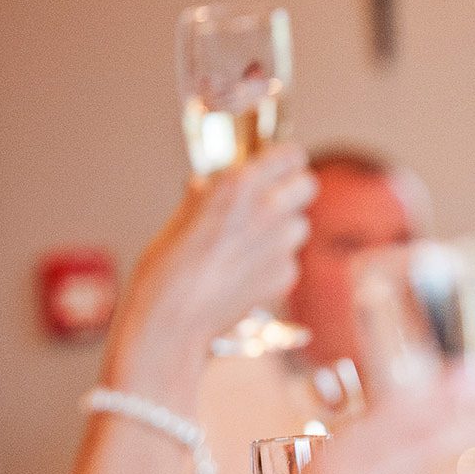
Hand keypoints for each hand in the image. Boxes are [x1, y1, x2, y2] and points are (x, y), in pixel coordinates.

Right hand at [104, 145, 317, 405]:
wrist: (173, 318)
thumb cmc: (166, 268)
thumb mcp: (182, 216)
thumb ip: (207, 196)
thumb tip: (210, 185)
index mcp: (240, 183)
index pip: (290, 154)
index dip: (284, 161)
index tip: (278, 165)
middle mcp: (268, 208)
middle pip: (307, 186)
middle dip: (292, 190)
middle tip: (272, 201)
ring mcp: (282, 244)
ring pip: (301, 226)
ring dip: (284, 229)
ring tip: (251, 244)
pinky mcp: (286, 275)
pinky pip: (291, 260)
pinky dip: (275, 264)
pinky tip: (246, 274)